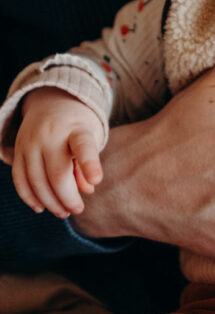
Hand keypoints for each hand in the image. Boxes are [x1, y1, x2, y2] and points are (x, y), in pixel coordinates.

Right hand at [12, 88, 103, 217]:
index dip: (89, 164)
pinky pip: (19, 179)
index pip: (83, 146)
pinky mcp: (18, 150)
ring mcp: (31, 142)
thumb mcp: (91, 136)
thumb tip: (87, 190)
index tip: (97, 180)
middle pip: (57, 174)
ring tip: (63, 212)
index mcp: (77, 129)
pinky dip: (29, 197)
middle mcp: (51, 134)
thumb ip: (88, 163)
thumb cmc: (78, 125)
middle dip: (68, 198)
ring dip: (50, 202)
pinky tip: (40, 207)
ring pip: (36, 181)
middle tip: (78, 209)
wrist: (51, 102)